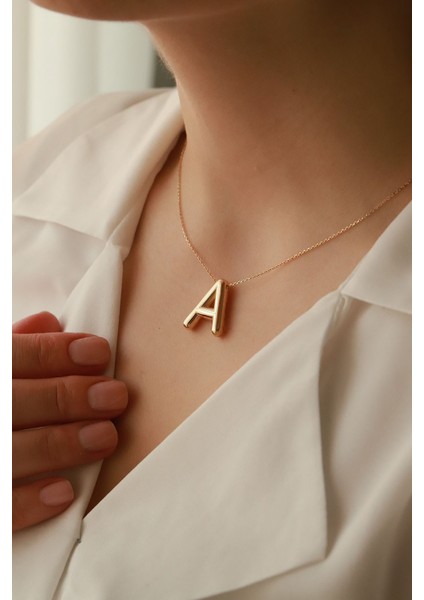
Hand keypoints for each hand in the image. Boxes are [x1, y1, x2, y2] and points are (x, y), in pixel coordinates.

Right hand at [12, 312, 127, 531]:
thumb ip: (17, 348)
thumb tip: (51, 321)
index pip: (11, 356)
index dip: (54, 352)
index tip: (100, 352)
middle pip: (11, 402)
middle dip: (66, 396)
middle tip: (115, 396)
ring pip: (8, 453)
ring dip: (59, 444)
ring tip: (106, 437)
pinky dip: (29, 502)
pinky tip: (65, 492)